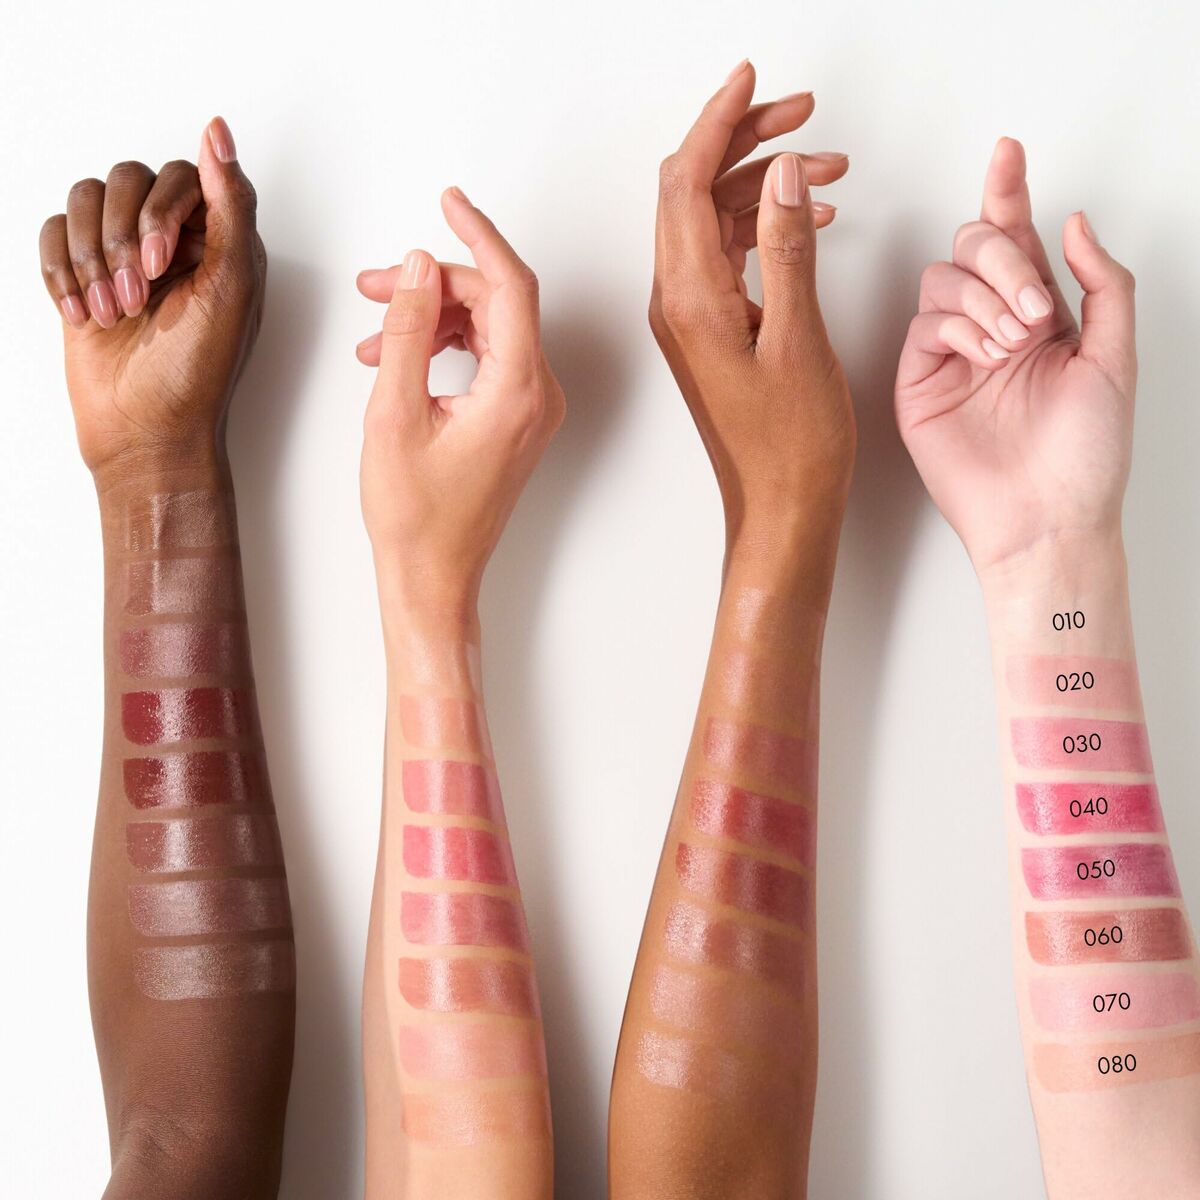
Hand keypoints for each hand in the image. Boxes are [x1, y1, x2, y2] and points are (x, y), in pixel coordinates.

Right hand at [39, 117, 265, 476]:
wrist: (146, 433)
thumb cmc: (196, 372)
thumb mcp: (229, 288)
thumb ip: (230, 205)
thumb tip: (217, 130)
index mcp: (220, 240)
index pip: (182, 175)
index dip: (163, 212)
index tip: (162, 267)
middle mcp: (174, 240)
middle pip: (127, 179)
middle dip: (121, 240)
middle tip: (136, 300)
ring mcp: (124, 255)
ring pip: (84, 199)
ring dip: (89, 258)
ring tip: (110, 313)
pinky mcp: (82, 275)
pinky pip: (51, 233)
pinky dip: (59, 271)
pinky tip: (80, 315)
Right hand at [356, 189, 563, 605]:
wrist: (433, 576)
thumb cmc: (415, 516)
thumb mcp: (394, 413)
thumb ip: (406, 331)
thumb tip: (414, 267)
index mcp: (518, 392)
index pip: (511, 286)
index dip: (478, 235)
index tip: (449, 201)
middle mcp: (538, 396)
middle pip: (497, 303)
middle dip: (433, 285)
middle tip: (373, 286)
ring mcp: (532, 409)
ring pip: (489, 328)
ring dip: (432, 318)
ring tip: (373, 333)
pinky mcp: (518, 420)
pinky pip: (488, 358)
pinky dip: (444, 348)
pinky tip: (395, 359)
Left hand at [649, 60, 854, 547]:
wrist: (778, 510)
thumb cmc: (790, 448)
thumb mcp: (799, 341)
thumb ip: (787, 252)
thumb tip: (780, 175)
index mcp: (689, 301)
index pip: (685, 184)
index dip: (717, 122)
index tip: (751, 79)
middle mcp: (677, 303)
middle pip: (692, 191)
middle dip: (743, 140)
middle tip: (801, 113)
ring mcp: (690, 318)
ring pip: (712, 220)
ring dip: (761, 182)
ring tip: (825, 163)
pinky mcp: (710, 332)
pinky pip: (726, 256)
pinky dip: (763, 225)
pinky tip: (809, 216)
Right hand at [894, 138, 1136, 572]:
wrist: (1046, 516)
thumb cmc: (1086, 453)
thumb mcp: (1116, 356)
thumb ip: (1102, 282)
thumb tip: (1071, 222)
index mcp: (1042, 316)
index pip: (1019, 239)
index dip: (1010, 192)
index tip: (1010, 150)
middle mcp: (994, 326)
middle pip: (974, 247)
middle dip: (1004, 259)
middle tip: (1036, 308)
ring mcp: (953, 353)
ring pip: (944, 279)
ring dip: (984, 296)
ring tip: (1014, 342)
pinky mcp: (919, 380)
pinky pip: (924, 323)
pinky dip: (957, 326)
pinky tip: (985, 355)